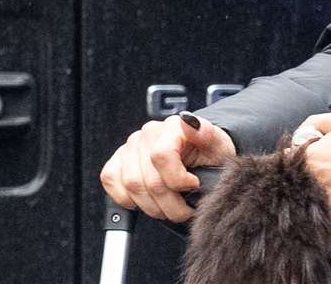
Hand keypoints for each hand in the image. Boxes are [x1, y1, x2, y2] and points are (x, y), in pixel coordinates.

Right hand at [100, 112, 236, 224]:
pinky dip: (128, 200)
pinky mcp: (117, 161)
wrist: (200, 159)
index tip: (193, 186)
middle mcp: (148, 133)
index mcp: (172, 126)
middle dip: (170, 204)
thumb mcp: (219, 147)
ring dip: (153, 207)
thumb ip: (207, 134)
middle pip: (149, 179)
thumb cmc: (209, 156)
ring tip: (169, 208)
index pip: (161, 156)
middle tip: (184, 209)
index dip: (177, 180)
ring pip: (131, 186)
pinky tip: (148, 201)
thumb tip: (189, 120)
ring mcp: (131, 147)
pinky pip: (112, 182)